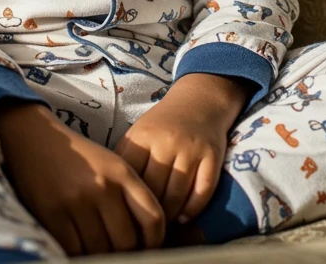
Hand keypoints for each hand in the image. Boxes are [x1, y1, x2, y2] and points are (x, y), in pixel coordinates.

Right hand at [0, 100, 166, 255]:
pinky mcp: (53, 214)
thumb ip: (128, 195)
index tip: (147, 246)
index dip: (154, 241)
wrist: (34, 137)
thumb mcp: (109, 164)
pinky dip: (79, 253)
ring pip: (101, 250)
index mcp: (122, 173)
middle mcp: (103, 187)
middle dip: (125, 251)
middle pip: (127, 241)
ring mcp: (78, 202)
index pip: (153, 218)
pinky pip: (75, 250)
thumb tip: (143, 238)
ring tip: (96, 245)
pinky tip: (78, 244)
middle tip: (117, 248)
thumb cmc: (77, 157)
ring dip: (100, 253)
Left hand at [113, 73, 252, 224]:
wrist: (199, 101)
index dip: (128, 200)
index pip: (132, 178)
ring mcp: (191, 149)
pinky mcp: (212, 156)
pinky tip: (184, 216)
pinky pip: (202, 193)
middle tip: (145, 225)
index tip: (127, 212)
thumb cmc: (163, 123)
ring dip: (170, 216)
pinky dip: (192, 210)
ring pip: (177, 197)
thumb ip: (126, 160)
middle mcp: (167, 142)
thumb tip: (112, 196)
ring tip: (163, 223)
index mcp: (144, 136)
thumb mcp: (139, 133)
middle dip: (149, 213)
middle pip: (155, 191)